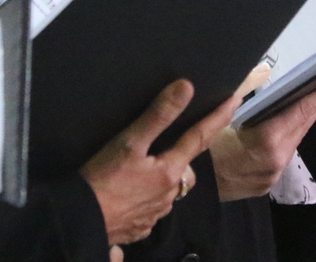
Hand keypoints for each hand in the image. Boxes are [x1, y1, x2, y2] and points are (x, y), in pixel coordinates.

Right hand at [82, 80, 236, 245]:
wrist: (80, 221)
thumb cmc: (104, 179)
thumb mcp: (129, 142)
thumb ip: (159, 115)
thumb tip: (186, 87)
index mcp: (170, 171)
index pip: (201, 137)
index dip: (218, 117)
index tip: (235, 99)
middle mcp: (170, 195)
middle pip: (184, 167)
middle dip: (183, 153)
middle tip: (174, 139)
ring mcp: (156, 213)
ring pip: (169, 189)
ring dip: (165, 176)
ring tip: (148, 166)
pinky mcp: (140, 227)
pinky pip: (153, 207)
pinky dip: (149, 197)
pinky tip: (134, 193)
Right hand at [210, 80, 315, 200]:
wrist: (189, 184)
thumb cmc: (202, 148)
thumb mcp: (219, 118)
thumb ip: (242, 101)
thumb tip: (256, 79)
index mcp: (268, 141)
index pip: (300, 113)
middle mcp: (277, 160)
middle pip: (301, 127)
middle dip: (315, 107)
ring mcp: (272, 176)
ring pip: (293, 143)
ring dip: (301, 122)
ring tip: (309, 104)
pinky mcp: (265, 184)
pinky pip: (281, 155)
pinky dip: (287, 138)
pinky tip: (286, 128)